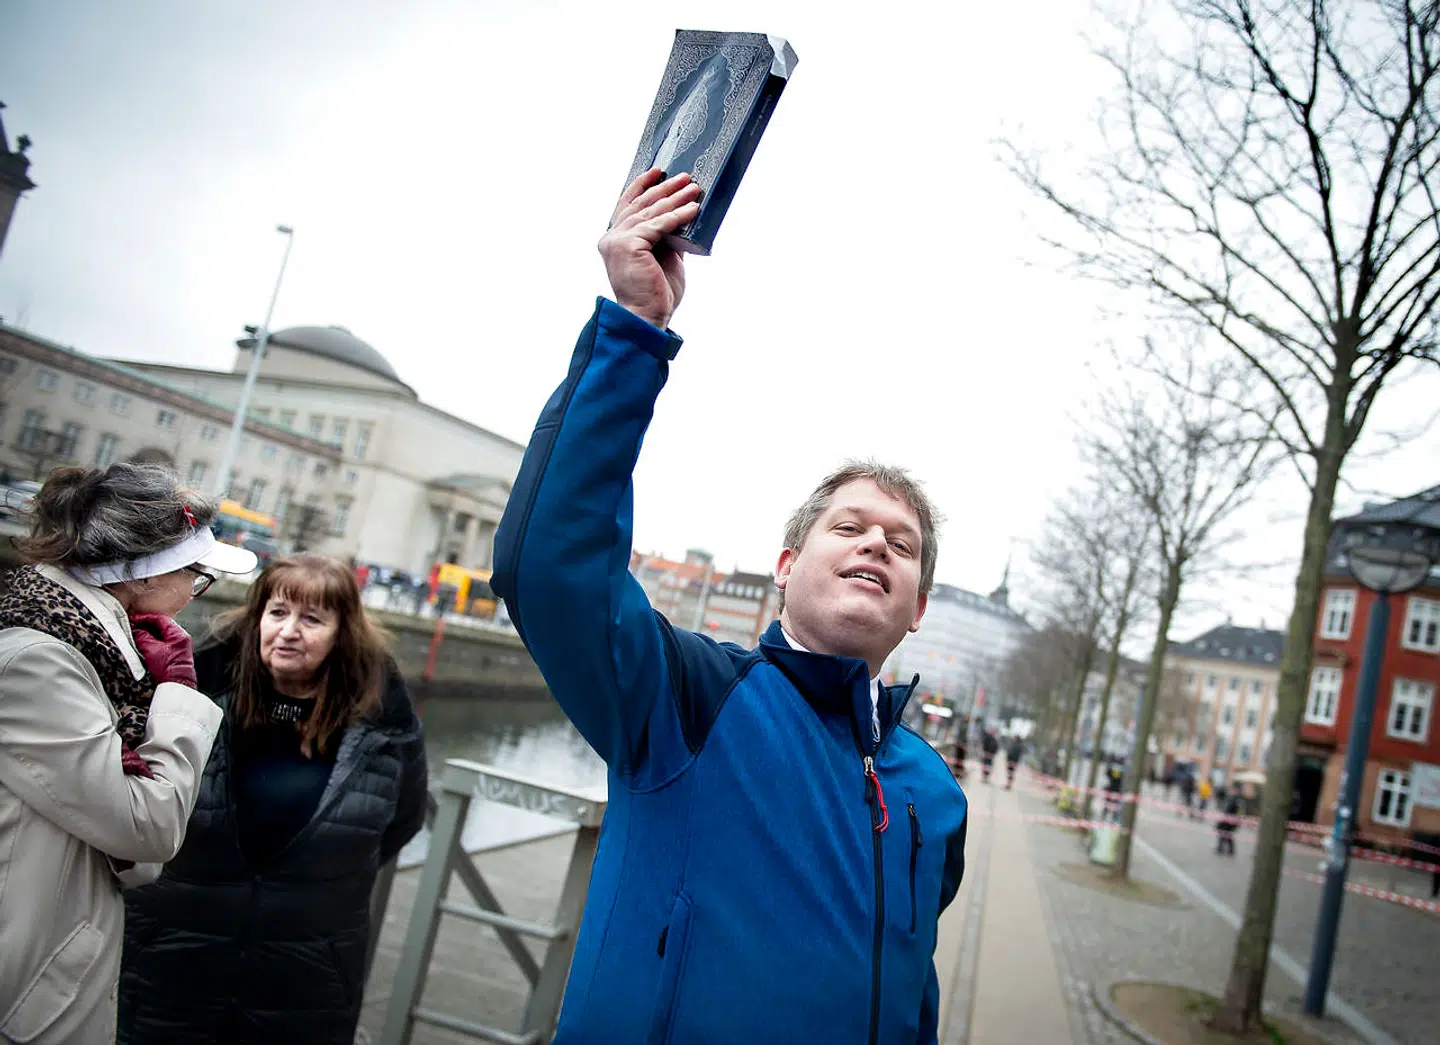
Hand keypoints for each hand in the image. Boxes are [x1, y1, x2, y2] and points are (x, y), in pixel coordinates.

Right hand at [129, 613, 197, 688]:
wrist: (174, 688)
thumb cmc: (167, 670)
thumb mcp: (150, 649)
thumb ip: (141, 636)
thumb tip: (134, 629)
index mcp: (178, 634)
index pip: (160, 619)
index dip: (145, 618)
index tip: (132, 619)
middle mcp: (180, 639)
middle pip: (160, 627)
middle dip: (144, 626)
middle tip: (131, 627)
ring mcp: (176, 648)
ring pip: (158, 636)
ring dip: (146, 635)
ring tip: (133, 636)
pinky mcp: (172, 657)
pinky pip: (159, 645)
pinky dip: (149, 643)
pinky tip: (140, 645)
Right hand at [599, 168, 702, 329]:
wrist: (648, 317)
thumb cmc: (656, 293)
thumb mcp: (664, 257)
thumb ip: (666, 236)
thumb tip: (682, 215)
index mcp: (615, 240)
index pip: (627, 205)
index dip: (641, 185)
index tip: (658, 172)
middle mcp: (611, 238)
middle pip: (640, 204)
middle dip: (664, 189)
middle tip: (685, 178)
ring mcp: (617, 241)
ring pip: (649, 212)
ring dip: (674, 198)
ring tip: (693, 189)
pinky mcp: (628, 246)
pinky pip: (657, 225)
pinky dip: (676, 216)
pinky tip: (692, 210)